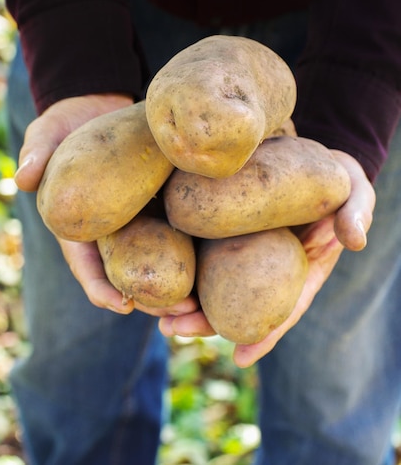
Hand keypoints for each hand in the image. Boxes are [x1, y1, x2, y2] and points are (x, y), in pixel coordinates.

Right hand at [14, 93, 199, 317]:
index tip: (121, 304)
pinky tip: (214, 268)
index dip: (100, 289)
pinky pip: (177, 236)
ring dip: (177, 289)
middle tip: (174, 314)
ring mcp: (139, 221)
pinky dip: (193, 257)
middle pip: (128, 276)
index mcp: (80, 225)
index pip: (86, 265)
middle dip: (149, 299)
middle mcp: (112, 231)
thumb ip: (37, 153)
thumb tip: (22, 178)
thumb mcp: (48, 133)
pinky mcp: (162, 206)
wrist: (102, 106)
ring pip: (157, 265)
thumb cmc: (69, 124)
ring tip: (200, 306)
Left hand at [159, 150, 375, 365]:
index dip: (264, 334)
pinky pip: (203, 244)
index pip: (282, 308)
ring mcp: (245, 247)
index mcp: (300, 270)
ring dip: (184, 299)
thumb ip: (357, 213)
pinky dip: (182, 260)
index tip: (239, 356)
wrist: (316, 156)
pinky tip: (156, 267)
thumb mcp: (358, 194)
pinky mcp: (227, 222)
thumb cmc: (339, 180)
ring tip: (154, 312)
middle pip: (236, 302)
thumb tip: (353, 239)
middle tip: (174, 329)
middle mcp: (268, 266)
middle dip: (204, 321)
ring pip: (212, 281)